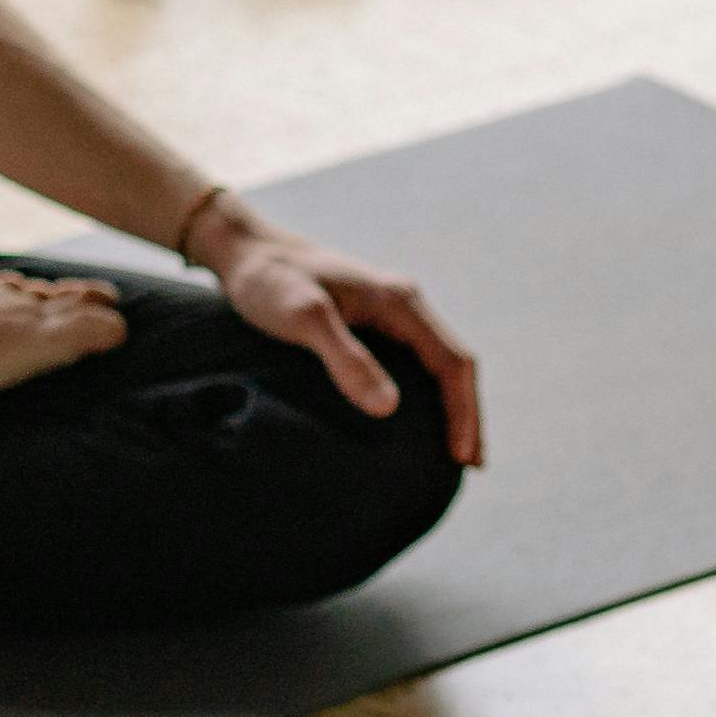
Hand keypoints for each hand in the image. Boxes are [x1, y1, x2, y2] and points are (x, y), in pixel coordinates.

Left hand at [190, 199, 484, 467]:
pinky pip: (416, 361)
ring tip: (454, 451)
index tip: (462, 457)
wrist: (244, 250)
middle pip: (454, 363)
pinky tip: (418, 419)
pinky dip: (428, 394)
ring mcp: (389, 311)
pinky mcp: (371, 321)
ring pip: (438, 362)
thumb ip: (346, 359)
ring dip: (452, 405)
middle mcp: (403, 303)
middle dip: (467, 414)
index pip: (453, 362)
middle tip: (471, 466)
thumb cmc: (268, 281)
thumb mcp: (303, 318)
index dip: (463, 412)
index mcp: (399, 301)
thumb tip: (389, 408)